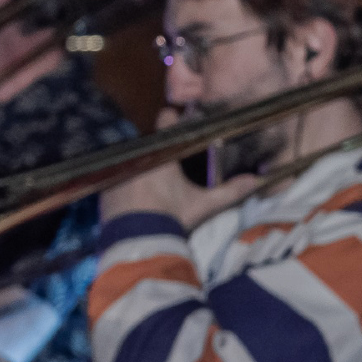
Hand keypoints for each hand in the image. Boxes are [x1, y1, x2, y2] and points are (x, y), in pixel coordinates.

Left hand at [100, 108, 264, 225]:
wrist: (137, 242)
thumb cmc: (172, 217)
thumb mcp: (204, 205)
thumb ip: (229, 192)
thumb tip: (255, 182)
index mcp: (162, 153)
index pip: (166, 120)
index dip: (173, 118)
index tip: (177, 119)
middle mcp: (137, 156)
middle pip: (150, 143)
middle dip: (159, 150)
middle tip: (171, 162)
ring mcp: (118, 171)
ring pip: (132, 160)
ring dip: (141, 167)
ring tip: (152, 183)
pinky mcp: (105, 188)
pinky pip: (116, 178)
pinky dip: (125, 184)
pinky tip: (136, 197)